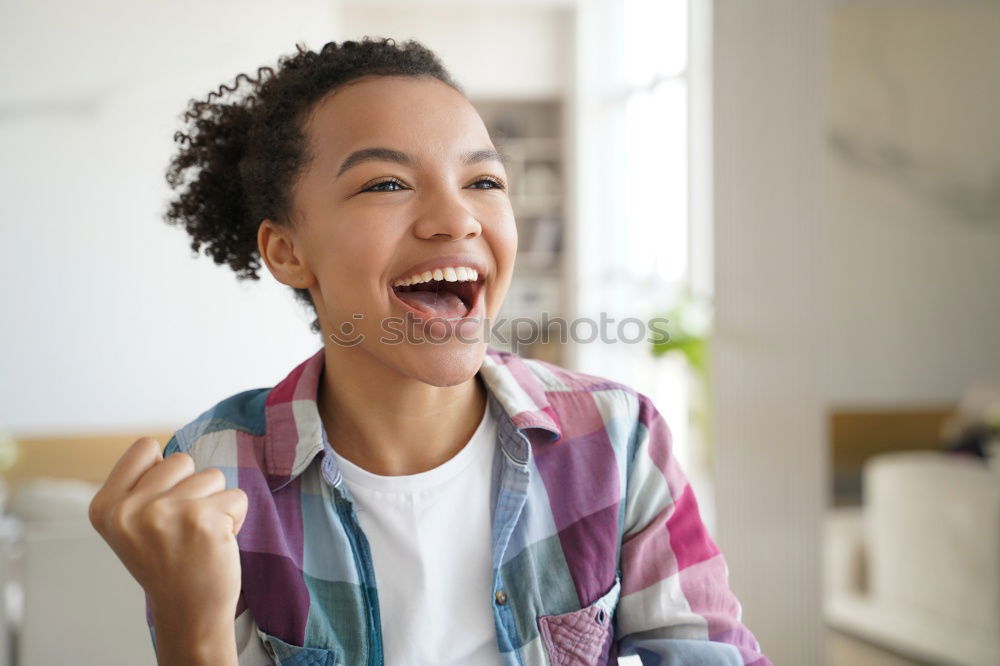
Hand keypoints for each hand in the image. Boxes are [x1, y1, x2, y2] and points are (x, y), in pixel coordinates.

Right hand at [88, 437, 247, 625]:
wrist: (188, 612)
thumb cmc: (166, 560)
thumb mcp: (131, 524)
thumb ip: (141, 486)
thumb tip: (165, 451)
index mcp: (105, 507)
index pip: (144, 447)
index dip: (163, 471)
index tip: (161, 504)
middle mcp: (129, 509)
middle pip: (182, 459)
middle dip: (192, 487)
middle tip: (182, 527)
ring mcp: (165, 513)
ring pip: (212, 475)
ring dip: (215, 502)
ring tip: (199, 535)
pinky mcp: (203, 520)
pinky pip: (237, 496)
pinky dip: (236, 517)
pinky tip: (217, 543)